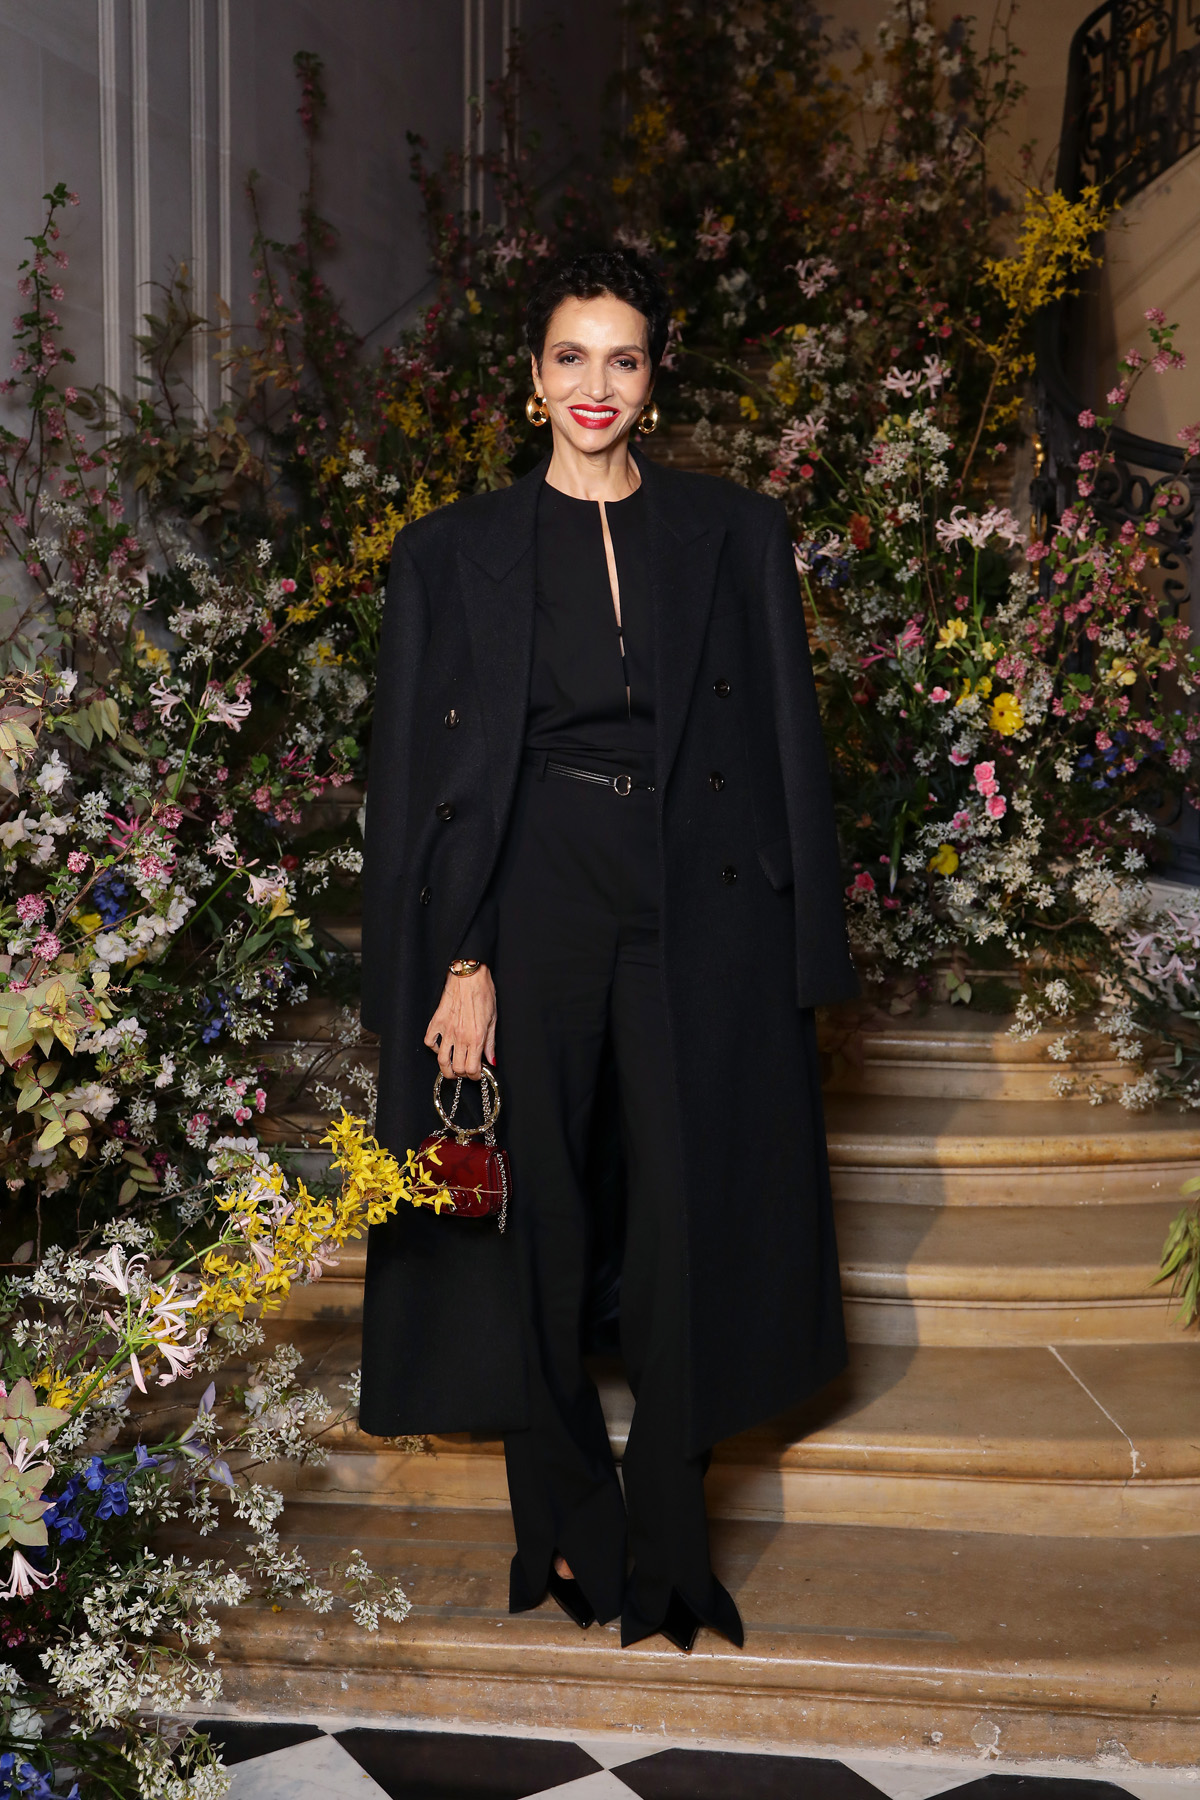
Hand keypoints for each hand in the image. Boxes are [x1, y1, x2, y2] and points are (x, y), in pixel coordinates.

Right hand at [424, 964, 496, 1078]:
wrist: (469, 975)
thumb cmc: (483, 992)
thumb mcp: (493, 1019)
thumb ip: (491, 1043)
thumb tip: (491, 1060)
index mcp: (476, 1038)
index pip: (473, 1069)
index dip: (475, 1075)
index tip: (478, 1072)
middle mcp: (460, 1037)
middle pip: (457, 1069)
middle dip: (463, 1074)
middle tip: (467, 1070)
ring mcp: (446, 1030)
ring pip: (442, 1061)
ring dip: (447, 1068)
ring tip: (452, 1068)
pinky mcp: (436, 1021)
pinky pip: (430, 1042)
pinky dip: (434, 1048)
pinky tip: (442, 1046)